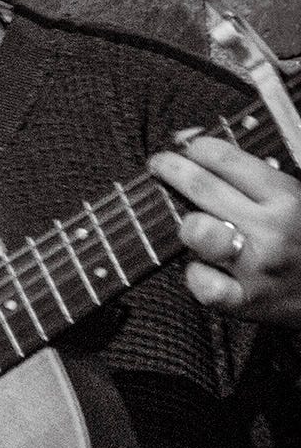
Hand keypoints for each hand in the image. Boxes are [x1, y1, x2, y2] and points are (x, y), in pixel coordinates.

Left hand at [148, 135, 300, 326]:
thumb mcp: (297, 197)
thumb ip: (256, 177)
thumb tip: (200, 146)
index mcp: (285, 196)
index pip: (225, 158)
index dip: (197, 148)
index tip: (187, 148)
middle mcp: (269, 228)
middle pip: (202, 187)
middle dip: (171, 169)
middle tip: (161, 164)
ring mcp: (255, 265)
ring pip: (197, 231)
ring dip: (186, 223)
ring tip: (189, 222)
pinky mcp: (247, 300)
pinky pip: (203, 283)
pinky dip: (195, 275)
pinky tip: (201, 268)